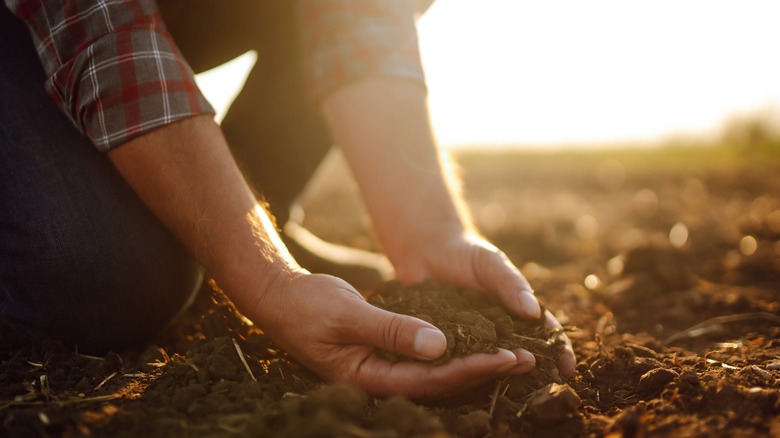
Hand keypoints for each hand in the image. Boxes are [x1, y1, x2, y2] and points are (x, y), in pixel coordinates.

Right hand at [247, 272, 535, 397]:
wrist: (280, 298)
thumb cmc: (307, 306)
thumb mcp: (348, 315)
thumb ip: (392, 330)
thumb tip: (440, 346)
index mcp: (369, 378)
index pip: (431, 381)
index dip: (472, 370)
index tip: (507, 357)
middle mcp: (380, 379)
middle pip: (441, 383)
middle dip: (483, 371)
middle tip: (526, 359)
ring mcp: (383, 367)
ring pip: (437, 372)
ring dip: (473, 362)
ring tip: (513, 354)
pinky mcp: (384, 353)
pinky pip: (426, 357)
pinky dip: (453, 350)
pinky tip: (476, 341)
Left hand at [390, 229, 576, 377]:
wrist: (426, 250)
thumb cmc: (466, 253)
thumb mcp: (491, 263)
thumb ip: (510, 284)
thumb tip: (534, 310)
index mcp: (516, 311)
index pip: (544, 334)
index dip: (559, 352)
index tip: (568, 369)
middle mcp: (498, 330)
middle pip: (521, 355)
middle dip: (535, 373)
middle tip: (544, 390)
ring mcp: (472, 340)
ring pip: (490, 364)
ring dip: (500, 377)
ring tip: (511, 393)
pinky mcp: (446, 344)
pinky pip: (457, 361)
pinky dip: (465, 373)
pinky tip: (468, 384)